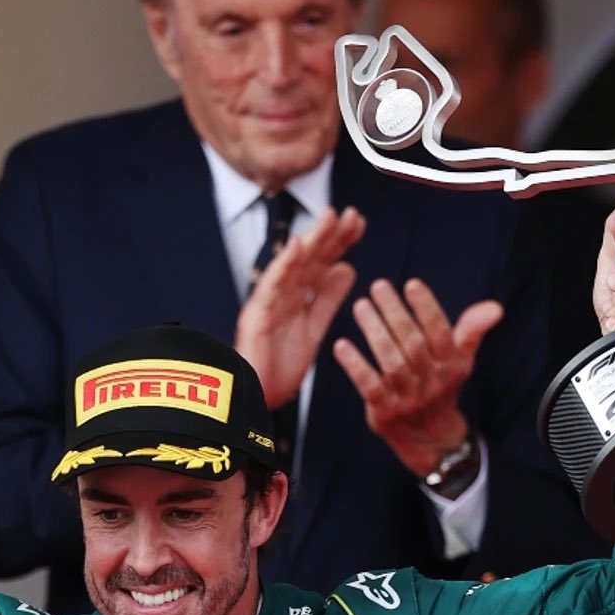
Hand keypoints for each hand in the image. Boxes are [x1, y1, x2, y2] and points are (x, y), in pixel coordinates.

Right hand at [235, 205, 365, 410]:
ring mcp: (267, 304)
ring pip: (291, 266)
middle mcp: (281, 295)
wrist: (254, 399)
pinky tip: (296, 246)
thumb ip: (327, 300)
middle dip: (330, 235)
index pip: (319, 263)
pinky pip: (270, 288)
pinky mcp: (256, 317)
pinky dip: (282, 266)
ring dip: (310, 240)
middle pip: (308, 258)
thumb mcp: (313, 330)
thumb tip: (347, 269)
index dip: (338, 242)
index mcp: (295, 298)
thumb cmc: (277, 369)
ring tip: (330, 217)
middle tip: (352, 214)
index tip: (359, 224)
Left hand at [332, 277, 502, 476]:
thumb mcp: (460, 360)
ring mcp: (408, 399)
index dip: (427, 309)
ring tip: (361, 306)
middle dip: (395, 313)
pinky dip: (355, 366)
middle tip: (378, 287)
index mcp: (451, 366)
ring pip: (391, 362)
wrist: (428, 437)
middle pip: (413, 344)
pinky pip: (369, 386)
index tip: (411, 285)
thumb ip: (471, 331)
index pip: (440, 333)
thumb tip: (495, 308)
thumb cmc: (440, 386)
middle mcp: (432, 382)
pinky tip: (341, 346)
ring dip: (375, 333)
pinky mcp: (385, 412)